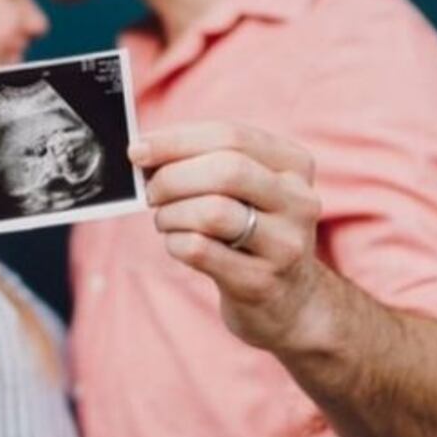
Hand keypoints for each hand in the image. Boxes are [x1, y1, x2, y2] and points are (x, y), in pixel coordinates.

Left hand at [130, 122, 329, 351]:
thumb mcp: (247, 189)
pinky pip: (200, 250)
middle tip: (150, 192)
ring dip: (171, 213)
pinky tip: (176, 243)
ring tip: (165, 220)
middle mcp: (298, 201)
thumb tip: (144, 150)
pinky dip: (174, 242)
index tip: (137, 149)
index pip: (231, 136)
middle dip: (173, 178)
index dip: (176, 140)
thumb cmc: (251, 230)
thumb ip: (205, 161)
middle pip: (226, 171)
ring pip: (212, 212)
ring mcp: (285, 245)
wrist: (290, 300)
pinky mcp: (261, 281)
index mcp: (294, 165)